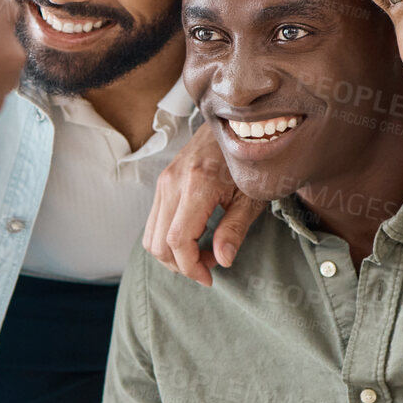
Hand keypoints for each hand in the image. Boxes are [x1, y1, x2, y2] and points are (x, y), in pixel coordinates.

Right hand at [143, 120, 264, 285]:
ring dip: (172, 254)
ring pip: (150, 236)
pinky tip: (194, 237)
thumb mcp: (252, 196)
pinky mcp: (162, 182)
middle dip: (181, 265)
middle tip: (209, 265)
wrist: (234, 124)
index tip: (209, 278)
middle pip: (159, 243)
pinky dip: (168, 239)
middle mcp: (173, 183)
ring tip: (202, 252)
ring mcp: (164, 181)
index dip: (191, 267)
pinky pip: (154, 222)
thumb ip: (235, 229)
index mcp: (197, 185)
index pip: (178, 240)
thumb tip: (222, 260)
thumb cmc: (248, 160)